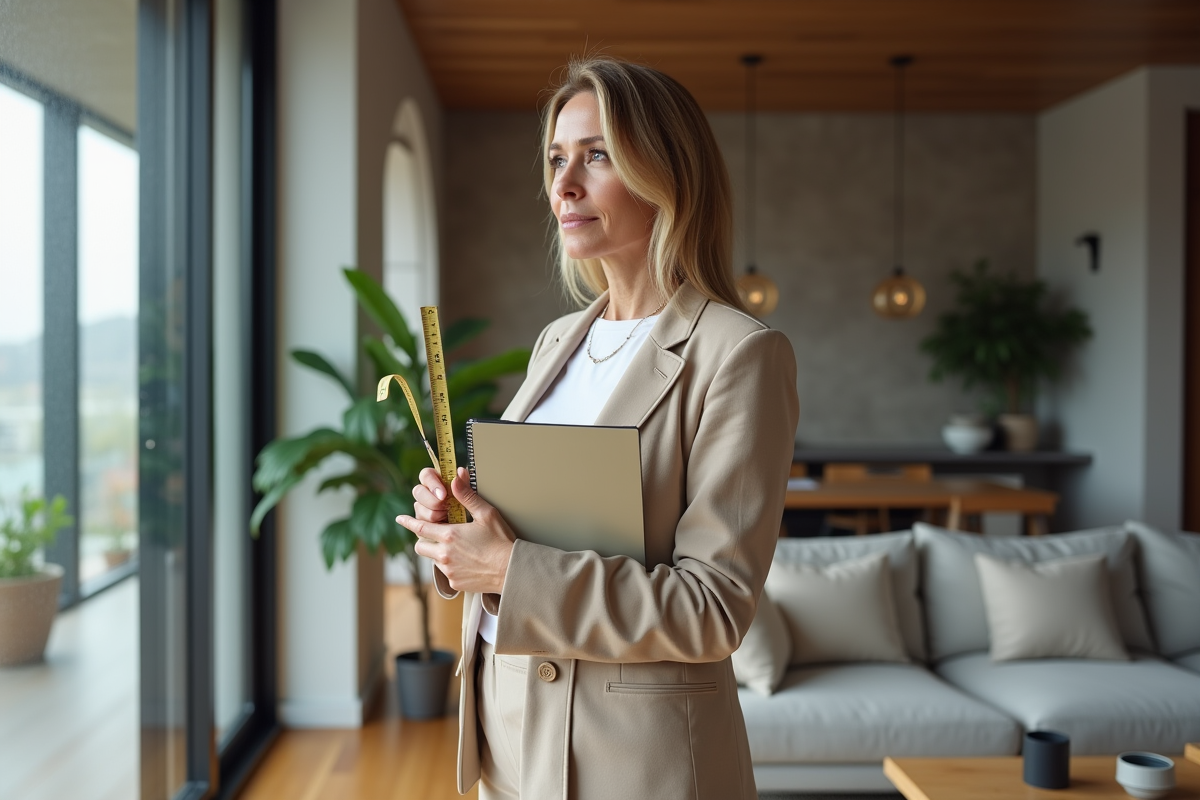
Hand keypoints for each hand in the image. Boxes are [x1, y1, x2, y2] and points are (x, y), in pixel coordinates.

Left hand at [398, 467, 515, 593]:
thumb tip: (456, 478)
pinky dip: (451, 566)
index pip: (420, 527)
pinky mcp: (455, 583)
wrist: (511, 570)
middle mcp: (444, 554)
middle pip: (420, 546)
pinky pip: (446, 573)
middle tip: (434, 535)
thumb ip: (467, 496)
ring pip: (432, 560)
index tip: (399, 518)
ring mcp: (448, 570)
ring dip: (438, 552)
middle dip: (423, 539)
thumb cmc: (501, 540)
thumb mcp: (486, 514)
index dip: (408, 522)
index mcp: (449, 535)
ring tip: (457, 548)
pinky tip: (467, 562)